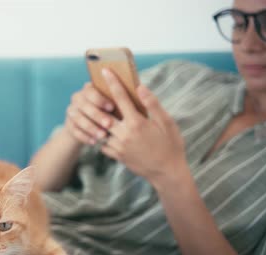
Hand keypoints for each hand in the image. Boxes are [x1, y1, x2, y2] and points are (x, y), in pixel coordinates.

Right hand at [62, 82, 116, 144]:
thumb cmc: (110, 112)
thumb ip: (121, 98)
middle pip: (84, 105)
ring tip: (103, 136)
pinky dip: (85, 137)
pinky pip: (74, 131)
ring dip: (91, 127)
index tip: (112, 108)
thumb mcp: (114, 103)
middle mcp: (77, 97)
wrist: (91, 125)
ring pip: (79, 119)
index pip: (91, 91)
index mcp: (89, 89)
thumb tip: (137, 90)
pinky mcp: (68, 124)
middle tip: (109, 124)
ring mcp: (71, 111)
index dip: (101, 100)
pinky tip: (94, 142)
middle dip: (97, 115)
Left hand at [99, 69, 188, 186]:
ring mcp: (118, 146)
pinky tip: (106, 132)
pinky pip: (103, 143)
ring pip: (102, 128)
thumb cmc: (171, 145)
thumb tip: (140, 87)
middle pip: (104, 112)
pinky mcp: (116, 156)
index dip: (112, 82)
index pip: (120, 97)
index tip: (105, 70)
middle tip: (95, 91)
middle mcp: (124, 134)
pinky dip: (103, 136)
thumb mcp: (167, 123)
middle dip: (99, 101)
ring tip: (100, 111)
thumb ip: (152, 104)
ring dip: (100, 119)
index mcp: (137, 123)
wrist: (167, 173)